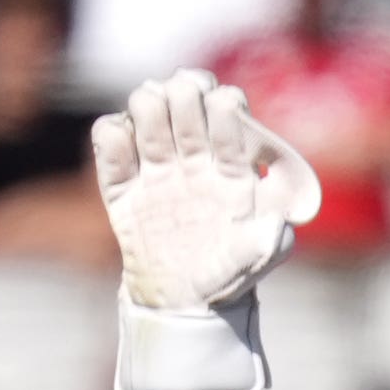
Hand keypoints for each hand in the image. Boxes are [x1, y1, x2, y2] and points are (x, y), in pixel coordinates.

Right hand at [93, 71, 319, 317]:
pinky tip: (117, 133)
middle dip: (185, 94)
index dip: (226, 108)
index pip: (230, 126)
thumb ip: (268, 242)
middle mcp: (194, 163)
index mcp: (230, 171)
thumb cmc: (227, 273)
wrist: (183, 300)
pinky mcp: (124, 189)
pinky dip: (111, 138)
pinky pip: (111, 153)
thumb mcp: (254, 262)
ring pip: (149, 121)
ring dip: (148, 105)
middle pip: (187, 111)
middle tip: (182, 90)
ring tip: (148, 103)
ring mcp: (157, 172)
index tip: (224, 103)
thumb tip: (278, 223)